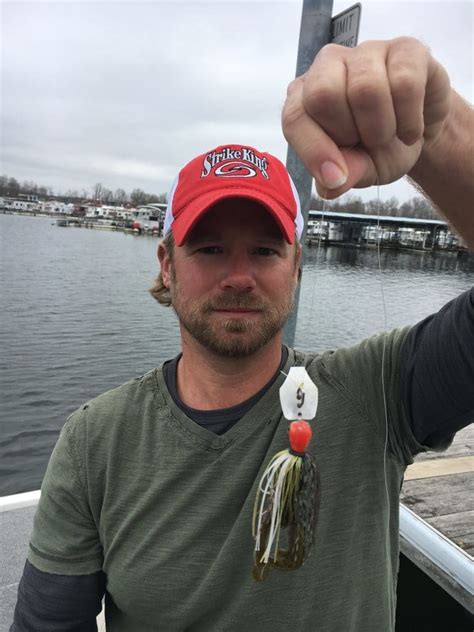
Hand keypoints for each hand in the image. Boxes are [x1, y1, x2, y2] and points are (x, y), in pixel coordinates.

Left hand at [282, 37, 450, 197]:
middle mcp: (328, 66)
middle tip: (364, 142)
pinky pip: (405, 83)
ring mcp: (366, 52)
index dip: (314, 150)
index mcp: (304, 98)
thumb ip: (342, 176)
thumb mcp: (358, 171)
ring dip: (382, 129)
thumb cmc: (378, 148)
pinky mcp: (406, 49)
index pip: (294, 117)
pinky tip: (411, 129)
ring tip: (389, 134)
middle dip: (349, 132)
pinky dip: (410, 120)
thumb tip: (330, 186)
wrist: (419, 132)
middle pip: (323, 94)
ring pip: (365, 89)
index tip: (337, 177)